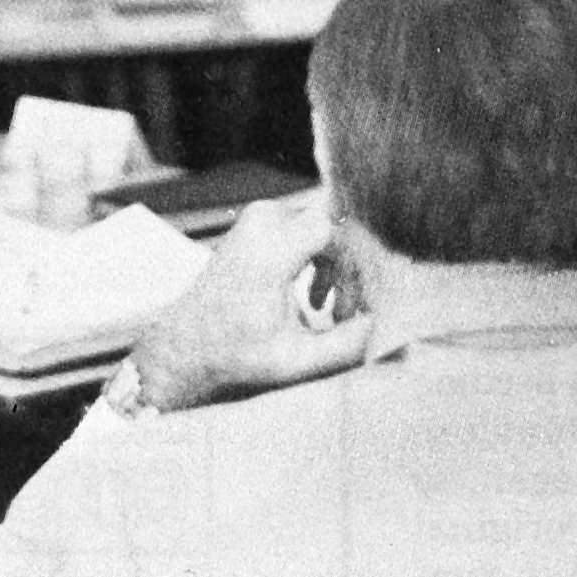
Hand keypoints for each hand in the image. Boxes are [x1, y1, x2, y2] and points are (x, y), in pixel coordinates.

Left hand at [125, 194, 374, 412]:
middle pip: (336, 230)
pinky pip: (308, 229)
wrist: (187, 343)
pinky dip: (320, 261)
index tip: (361, 305)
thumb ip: (347, 344)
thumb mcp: (297, 359)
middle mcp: (265, 220)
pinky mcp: (259, 221)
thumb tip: (388, 325)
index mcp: (271, 248)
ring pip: (325, 230)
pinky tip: (315, 301)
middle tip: (348, 315)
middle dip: (352, 272)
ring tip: (331, 312)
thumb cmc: (237, 354)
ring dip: (338, 269)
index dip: (360, 268)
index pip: (340, 232)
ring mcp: (260, 216)